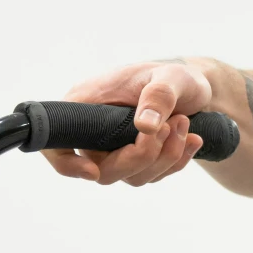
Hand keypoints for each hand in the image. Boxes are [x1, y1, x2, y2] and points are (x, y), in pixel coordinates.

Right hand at [41, 59, 214, 185]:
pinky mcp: (137, 160)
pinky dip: (175, 161)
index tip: (92, 171)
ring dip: (165, 156)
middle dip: (143, 156)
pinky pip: (153, 175)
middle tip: (170, 126)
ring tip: (183, 122)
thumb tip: (145, 127)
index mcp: (86, 105)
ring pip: (134, 176)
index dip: (66, 163)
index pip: (56, 142)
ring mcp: (116, 149)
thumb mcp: (171, 76)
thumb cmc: (176, 76)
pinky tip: (191, 139)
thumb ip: (159, 96)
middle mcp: (96, 131)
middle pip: (105, 169)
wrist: (196, 87)